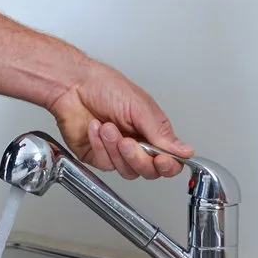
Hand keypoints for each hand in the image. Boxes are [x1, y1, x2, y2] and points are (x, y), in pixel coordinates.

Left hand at [46, 63, 193, 179]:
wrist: (72, 86)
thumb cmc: (105, 86)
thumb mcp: (140, 107)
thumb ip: (162, 133)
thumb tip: (185, 151)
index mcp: (152, 132)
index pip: (168, 160)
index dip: (168, 165)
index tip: (162, 159)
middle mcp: (136, 144)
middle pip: (148, 171)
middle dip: (137, 157)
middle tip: (127, 141)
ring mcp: (116, 153)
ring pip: (126, 171)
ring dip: (115, 149)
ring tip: (107, 127)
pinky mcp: (97, 156)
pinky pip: (104, 164)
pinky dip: (99, 145)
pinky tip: (95, 128)